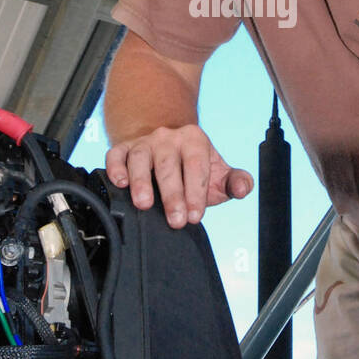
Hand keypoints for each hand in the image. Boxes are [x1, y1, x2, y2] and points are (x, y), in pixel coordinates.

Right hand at [105, 124, 252, 227]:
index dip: (197, 192)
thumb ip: (236, 182)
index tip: (195, 216)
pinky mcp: (123, 148)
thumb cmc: (193, 166)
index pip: (196, 166)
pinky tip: (119, 183)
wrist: (167, 145)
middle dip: (173, 194)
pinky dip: (115, 167)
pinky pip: (116, 154)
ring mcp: (144, 142)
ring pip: (140, 158)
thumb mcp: (218, 172)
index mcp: (194, 140)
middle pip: (169, 165)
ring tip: (144, 204)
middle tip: (176, 220)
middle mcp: (168, 138)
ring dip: (141, 181)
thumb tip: (243, 188)